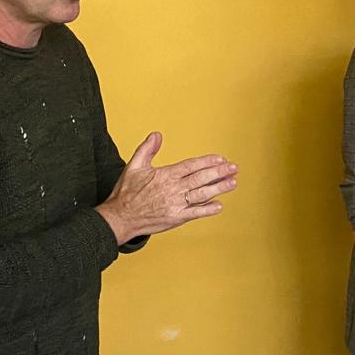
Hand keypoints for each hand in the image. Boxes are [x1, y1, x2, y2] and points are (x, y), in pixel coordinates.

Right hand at [95, 132, 237, 243]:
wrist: (120, 218)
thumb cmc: (127, 193)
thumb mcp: (134, 166)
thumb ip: (147, 149)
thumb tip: (157, 135)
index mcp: (164, 175)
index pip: (190, 166)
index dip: (206, 162)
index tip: (220, 158)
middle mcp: (172, 189)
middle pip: (200, 178)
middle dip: (219, 172)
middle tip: (234, 167)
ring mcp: (175, 205)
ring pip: (201, 195)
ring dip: (218, 188)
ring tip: (232, 182)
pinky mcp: (175, 219)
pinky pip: (194, 213)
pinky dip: (207, 210)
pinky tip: (219, 205)